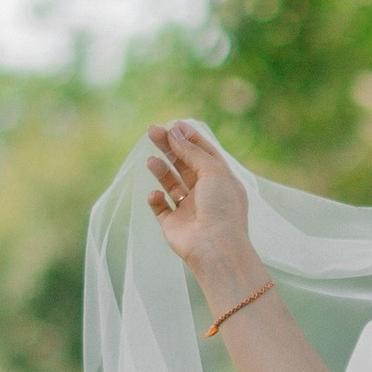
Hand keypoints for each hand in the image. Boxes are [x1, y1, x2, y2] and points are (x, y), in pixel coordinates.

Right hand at [144, 118, 252, 277]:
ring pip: (171, 183)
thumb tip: (175, 132)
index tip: (174, 124)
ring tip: (151, 160)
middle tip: (152, 131)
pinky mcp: (173, 224)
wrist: (214, 247)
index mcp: (221, 180)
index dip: (189, 138)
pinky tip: (156, 195)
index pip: (204, 153)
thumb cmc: (221, 208)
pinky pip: (160, 207)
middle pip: (184, 164)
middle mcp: (206, 193)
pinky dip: (155, 199)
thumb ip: (192, 151)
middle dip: (169, 147)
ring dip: (161, 170)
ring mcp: (189, 209)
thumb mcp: (212, 171)